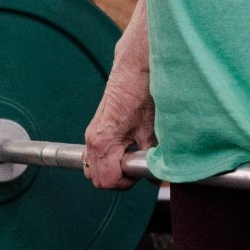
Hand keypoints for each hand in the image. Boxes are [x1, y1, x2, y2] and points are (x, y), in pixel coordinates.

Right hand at [83, 63, 154, 189]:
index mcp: (103, 143)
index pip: (107, 181)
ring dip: (112, 168)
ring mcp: (91, 134)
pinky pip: (96, 154)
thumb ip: (153, 156)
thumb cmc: (141, 93)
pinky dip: (109, 158)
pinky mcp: (96, 129)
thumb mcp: (152, 129)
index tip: (141, 172)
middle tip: (137, 165)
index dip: (126, 182)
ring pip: (94, 167)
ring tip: (132, 156)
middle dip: (119, 177)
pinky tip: (127, 147)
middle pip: (97, 178)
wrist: (135, 67)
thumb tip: (157, 176)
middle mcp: (91, 140)